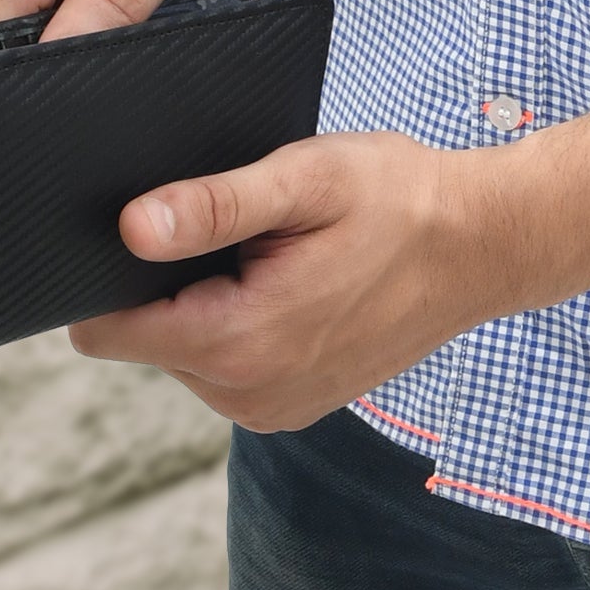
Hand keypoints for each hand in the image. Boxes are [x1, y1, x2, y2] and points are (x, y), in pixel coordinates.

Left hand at [68, 132, 507, 431]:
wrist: (483, 246)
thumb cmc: (399, 200)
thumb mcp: (304, 180)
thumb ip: (213, 205)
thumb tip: (129, 228)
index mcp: (239, 342)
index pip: (106, 329)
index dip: (106, 274)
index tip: (150, 226)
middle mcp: (246, 395)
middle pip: (145, 336)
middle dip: (169, 281)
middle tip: (241, 227)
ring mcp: (270, 409)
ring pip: (183, 350)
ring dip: (207, 300)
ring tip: (274, 250)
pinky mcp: (290, 406)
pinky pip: (226, 364)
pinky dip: (240, 321)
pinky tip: (290, 279)